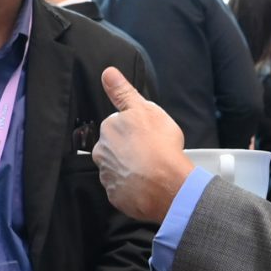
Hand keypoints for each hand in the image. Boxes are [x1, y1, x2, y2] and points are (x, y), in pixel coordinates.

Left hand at [95, 66, 191, 223]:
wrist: (166, 185)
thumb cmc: (159, 147)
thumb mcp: (145, 109)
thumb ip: (123, 92)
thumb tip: (108, 74)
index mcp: (109, 129)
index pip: (116, 125)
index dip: (134, 129)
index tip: (146, 135)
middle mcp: (103, 152)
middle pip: (115, 148)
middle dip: (129, 149)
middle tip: (150, 152)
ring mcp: (108, 175)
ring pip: (118, 169)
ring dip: (131, 169)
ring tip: (152, 170)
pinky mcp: (116, 195)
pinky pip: (123, 189)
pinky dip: (133, 187)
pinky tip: (148, 184)